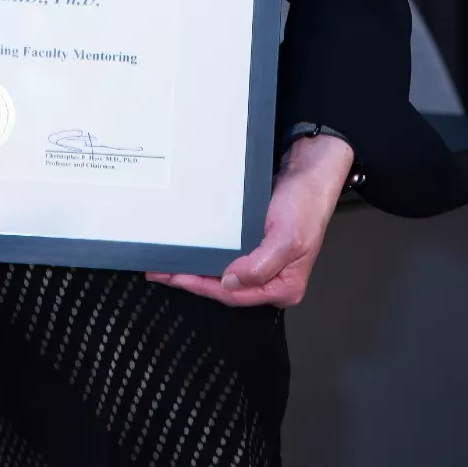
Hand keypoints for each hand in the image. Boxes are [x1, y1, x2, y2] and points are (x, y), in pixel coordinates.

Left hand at [145, 133, 353, 307]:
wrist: (308, 172)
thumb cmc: (304, 204)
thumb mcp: (287, 237)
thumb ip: (261, 266)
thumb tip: (230, 282)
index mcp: (282, 287)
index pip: (235, 295)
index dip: (202, 287)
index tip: (175, 276)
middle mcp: (270, 279)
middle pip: (224, 287)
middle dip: (192, 280)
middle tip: (159, 271)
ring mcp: (260, 263)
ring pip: (221, 272)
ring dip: (194, 268)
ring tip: (165, 262)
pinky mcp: (252, 244)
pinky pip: (224, 254)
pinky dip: (205, 253)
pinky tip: (188, 248)